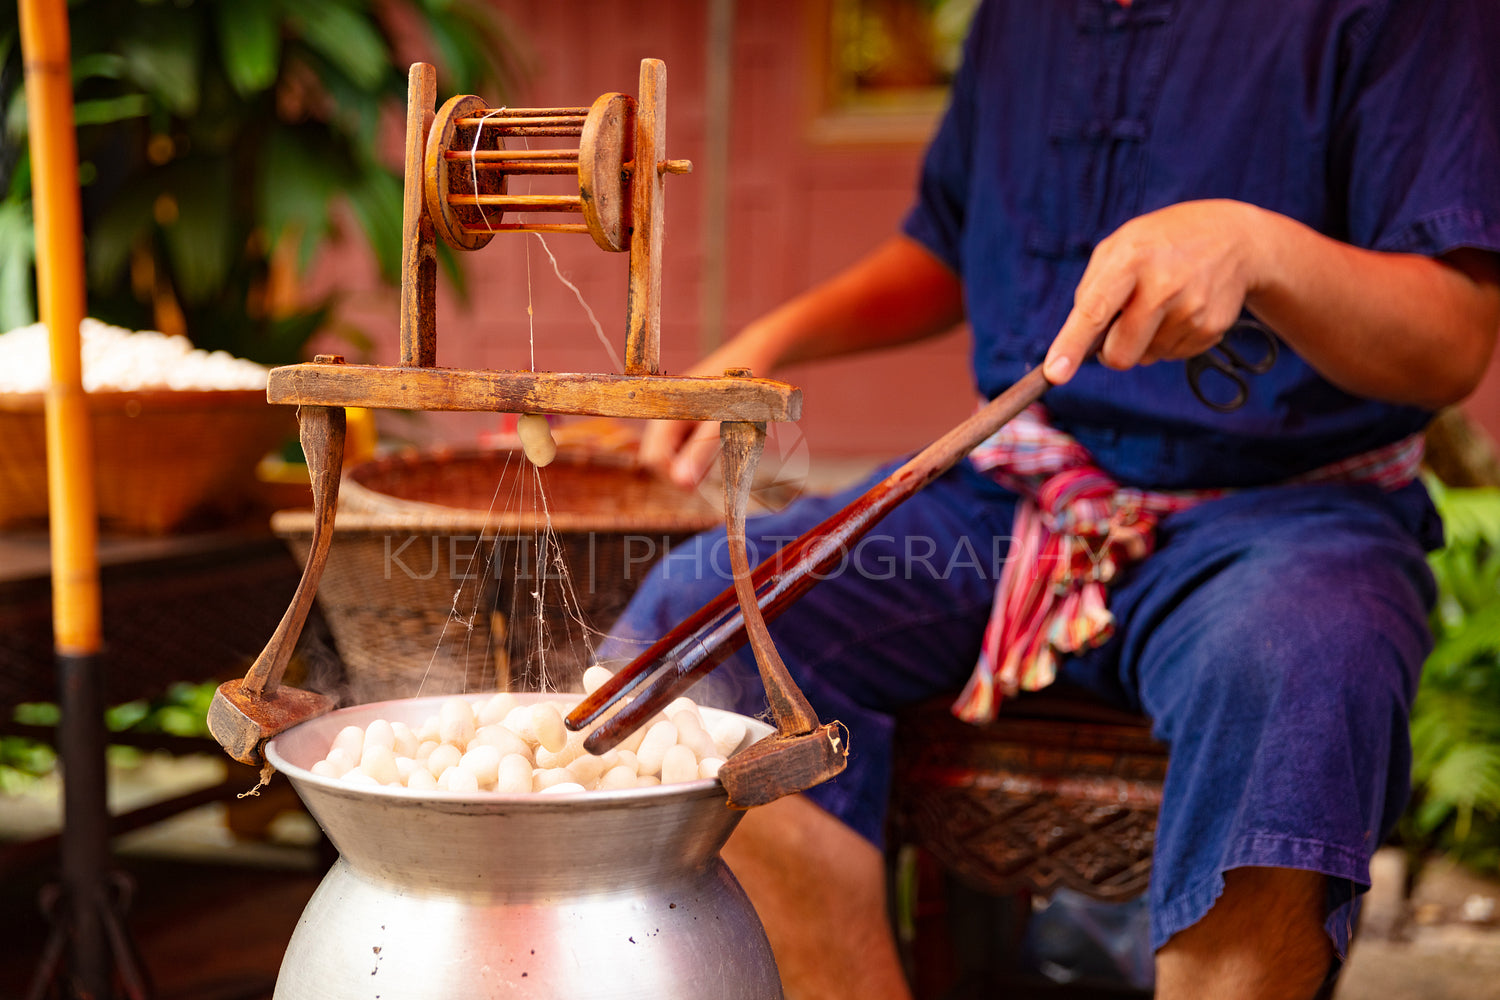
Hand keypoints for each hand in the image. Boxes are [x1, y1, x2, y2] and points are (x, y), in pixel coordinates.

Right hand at [637, 332, 781, 488]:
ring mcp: (671, 420)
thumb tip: (681, 485)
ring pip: (673, 457)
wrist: (752, 359)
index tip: (701, 479)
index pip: (653, 459)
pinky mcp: (682, 423)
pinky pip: (684, 449)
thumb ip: (701, 452)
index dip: (673, 474)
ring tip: (721, 444)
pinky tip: (719, 440)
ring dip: (694, 462)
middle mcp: (662, 416)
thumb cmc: (739, 389)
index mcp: (664, 412)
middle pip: (659, 460)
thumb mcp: (723, 422)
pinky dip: (700, 453)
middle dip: (684, 469)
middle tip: (715, 462)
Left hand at [1043, 200, 1262, 383]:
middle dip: (1113, 350)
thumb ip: (1092, 289)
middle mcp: (1162, 287)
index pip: (1094, 310)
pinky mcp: (1211, 329)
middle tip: (1124, 321)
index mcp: (1130, 260)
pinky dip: (1168, 339)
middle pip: (1120, 355)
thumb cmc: (1161, 245)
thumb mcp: (1121, 246)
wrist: (1235, 239)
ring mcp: (1191, 310)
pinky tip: (1182, 308)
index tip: (1054, 374)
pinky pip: (1170, 356)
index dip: (1071, 345)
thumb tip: (1078, 342)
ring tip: (1163, 302)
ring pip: (1145, 358)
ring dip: (1145, 340)